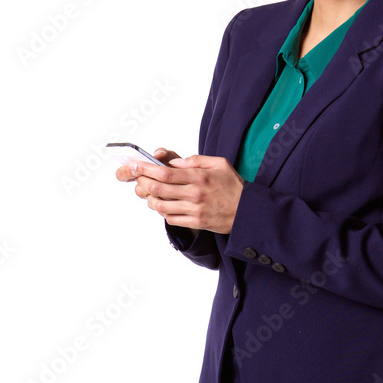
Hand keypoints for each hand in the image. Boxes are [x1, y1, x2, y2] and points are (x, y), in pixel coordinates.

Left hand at [115, 148, 244, 234]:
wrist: (248, 211)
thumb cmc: (234, 186)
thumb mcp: (219, 164)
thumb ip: (196, 160)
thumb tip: (174, 163)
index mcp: (199, 176)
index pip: (165, 172)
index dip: (145, 168)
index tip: (134, 165)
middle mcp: (194, 193)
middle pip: (158, 188)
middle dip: (142, 182)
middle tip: (137, 179)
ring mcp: (194, 209)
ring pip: (161, 205)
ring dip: (151, 199)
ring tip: (150, 194)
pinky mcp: (196, 222)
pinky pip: (171, 219)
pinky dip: (162, 212)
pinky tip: (163, 206)